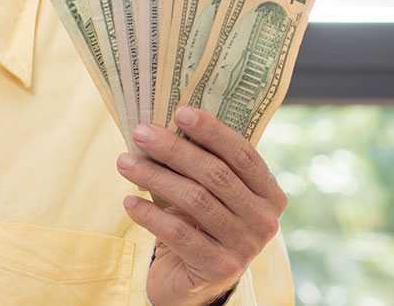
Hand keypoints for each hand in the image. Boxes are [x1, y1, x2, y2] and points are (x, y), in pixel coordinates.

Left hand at [116, 107, 286, 305]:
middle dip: (174, 149)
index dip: (212, 131)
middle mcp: (264, 221)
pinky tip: (129, 201)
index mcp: (269, 194)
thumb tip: (160, 123)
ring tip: (124, 162)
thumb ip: (200, 164)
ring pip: (194, 200)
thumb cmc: (199, 225)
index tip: (180, 112)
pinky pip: (178, 233)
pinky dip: (149, 214)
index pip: (242, 153)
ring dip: (154, 176)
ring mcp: (244, 247)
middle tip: (141, 132)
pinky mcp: (218, 269)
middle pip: (215, 174)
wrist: (194, 282)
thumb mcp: (208, 193)